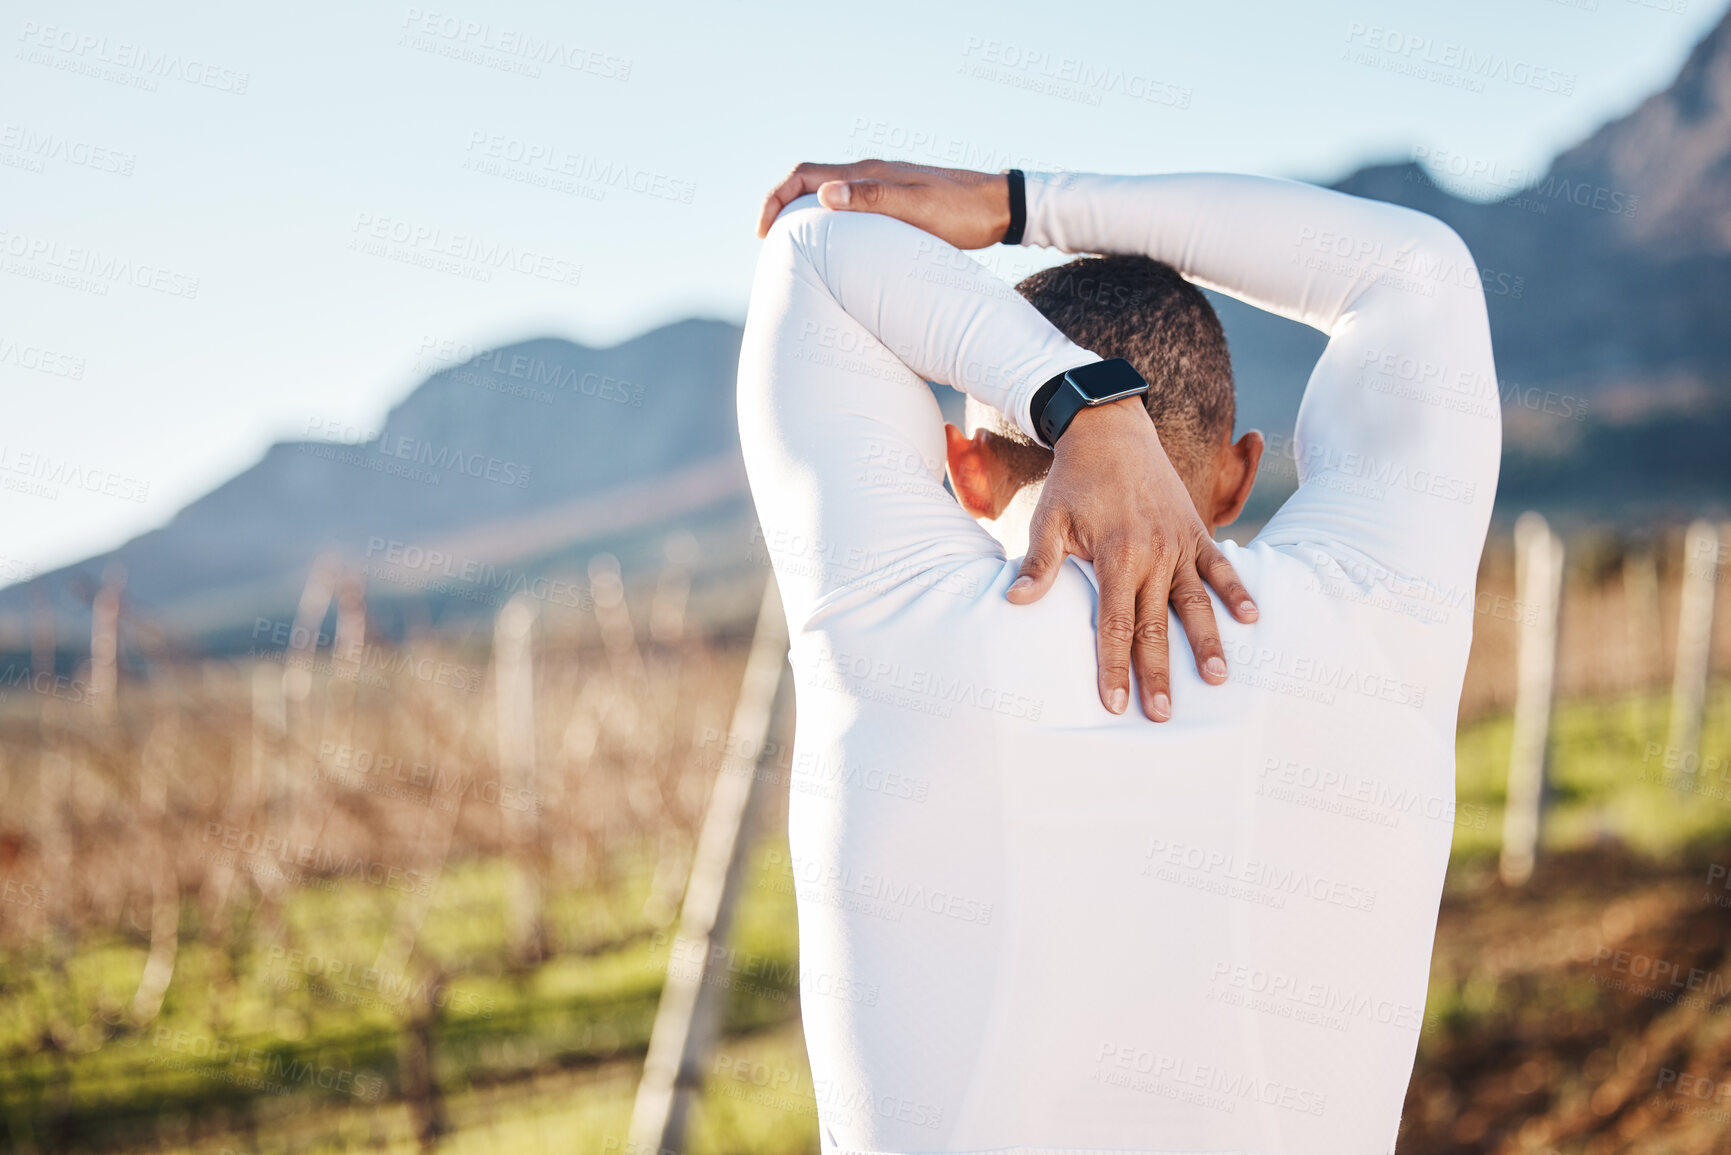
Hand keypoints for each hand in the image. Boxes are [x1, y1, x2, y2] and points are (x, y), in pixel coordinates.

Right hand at [757, 159, 1008, 248]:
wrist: (1000, 207)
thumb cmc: (961, 211)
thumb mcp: (916, 208)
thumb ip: (871, 200)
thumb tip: (824, 197)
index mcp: (868, 173)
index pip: (804, 175)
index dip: (775, 199)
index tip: (762, 232)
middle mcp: (870, 174)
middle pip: (810, 183)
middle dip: (783, 209)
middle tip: (771, 244)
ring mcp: (882, 186)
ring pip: (829, 196)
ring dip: (805, 216)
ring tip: (795, 249)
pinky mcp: (895, 201)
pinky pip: (850, 208)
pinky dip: (830, 224)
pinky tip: (837, 249)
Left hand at [1011, 398, 1257, 721]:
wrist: (1109, 428)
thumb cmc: (1074, 480)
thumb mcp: (1049, 518)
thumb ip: (1040, 563)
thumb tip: (1015, 601)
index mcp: (1115, 556)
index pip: (1116, 625)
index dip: (1115, 667)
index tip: (1115, 704)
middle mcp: (1152, 554)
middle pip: (1156, 626)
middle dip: (1158, 673)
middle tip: (1164, 715)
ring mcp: (1179, 542)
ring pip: (1195, 602)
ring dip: (1206, 642)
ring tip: (1217, 679)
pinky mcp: (1196, 529)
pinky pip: (1220, 564)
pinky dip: (1236, 589)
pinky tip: (1251, 618)